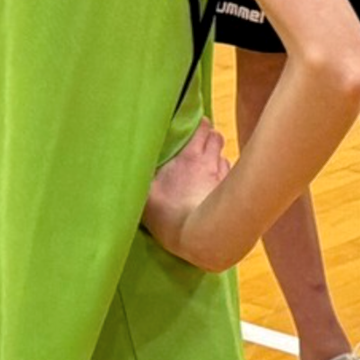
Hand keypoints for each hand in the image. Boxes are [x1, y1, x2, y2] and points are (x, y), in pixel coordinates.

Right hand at [142, 119, 231, 267]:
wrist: (197, 235)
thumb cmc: (168, 213)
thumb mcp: (146, 192)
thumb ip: (142, 173)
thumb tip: (129, 160)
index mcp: (189, 156)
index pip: (202, 127)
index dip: (199, 125)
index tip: (193, 126)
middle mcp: (208, 161)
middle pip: (216, 137)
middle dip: (209, 136)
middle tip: (200, 142)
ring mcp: (220, 176)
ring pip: (223, 155)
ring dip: (216, 155)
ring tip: (207, 162)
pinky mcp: (229, 191)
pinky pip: (228, 174)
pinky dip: (223, 173)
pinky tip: (215, 181)